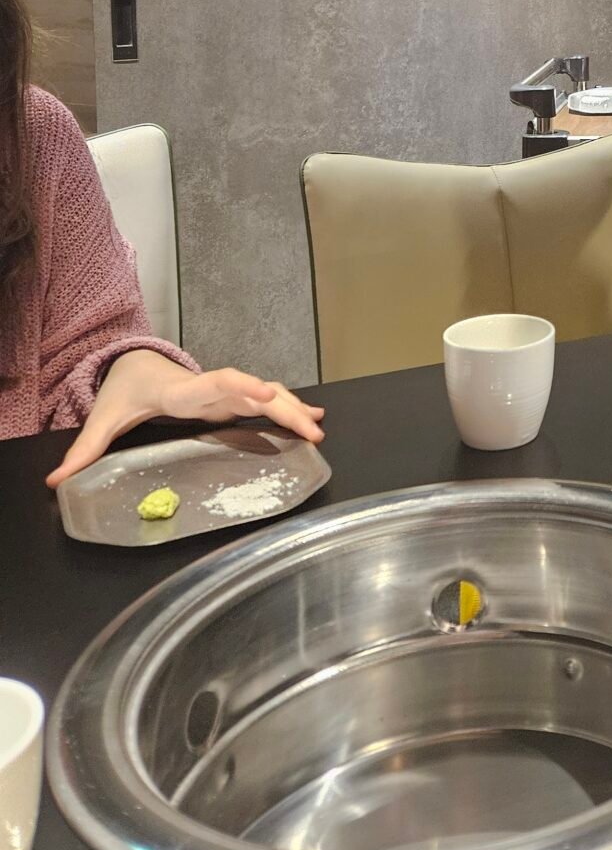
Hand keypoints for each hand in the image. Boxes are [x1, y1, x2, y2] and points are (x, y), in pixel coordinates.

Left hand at [47, 350, 324, 486]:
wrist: (137, 368)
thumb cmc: (124, 393)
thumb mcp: (103, 419)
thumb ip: (83, 450)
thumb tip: (55, 481)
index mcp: (184, 391)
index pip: (217, 383)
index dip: (243, 387)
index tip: (266, 394)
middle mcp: (212, 387)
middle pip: (255, 391)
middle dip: (284, 408)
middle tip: (311, 429)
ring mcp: (226, 392)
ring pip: (268, 395)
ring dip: (295, 410)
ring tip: (318, 429)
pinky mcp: (232, 400)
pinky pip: (267, 402)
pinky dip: (292, 408)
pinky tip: (314, 418)